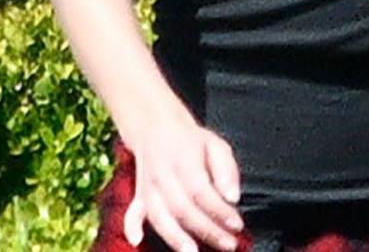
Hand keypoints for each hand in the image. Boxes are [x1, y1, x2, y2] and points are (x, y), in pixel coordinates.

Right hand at [121, 112, 244, 251]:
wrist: (155, 128)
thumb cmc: (191, 141)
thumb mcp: (215, 145)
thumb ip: (227, 170)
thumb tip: (233, 198)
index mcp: (184, 159)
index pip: (202, 191)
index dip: (219, 211)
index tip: (237, 225)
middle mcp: (163, 175)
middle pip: (182, 208)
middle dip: (206, 230)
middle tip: (229, 245)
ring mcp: (148, 187)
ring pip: (159, 216)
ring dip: (176, 238)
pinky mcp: (139, 196)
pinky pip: (132, 213)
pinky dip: (131, 228)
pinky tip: (137, 241)